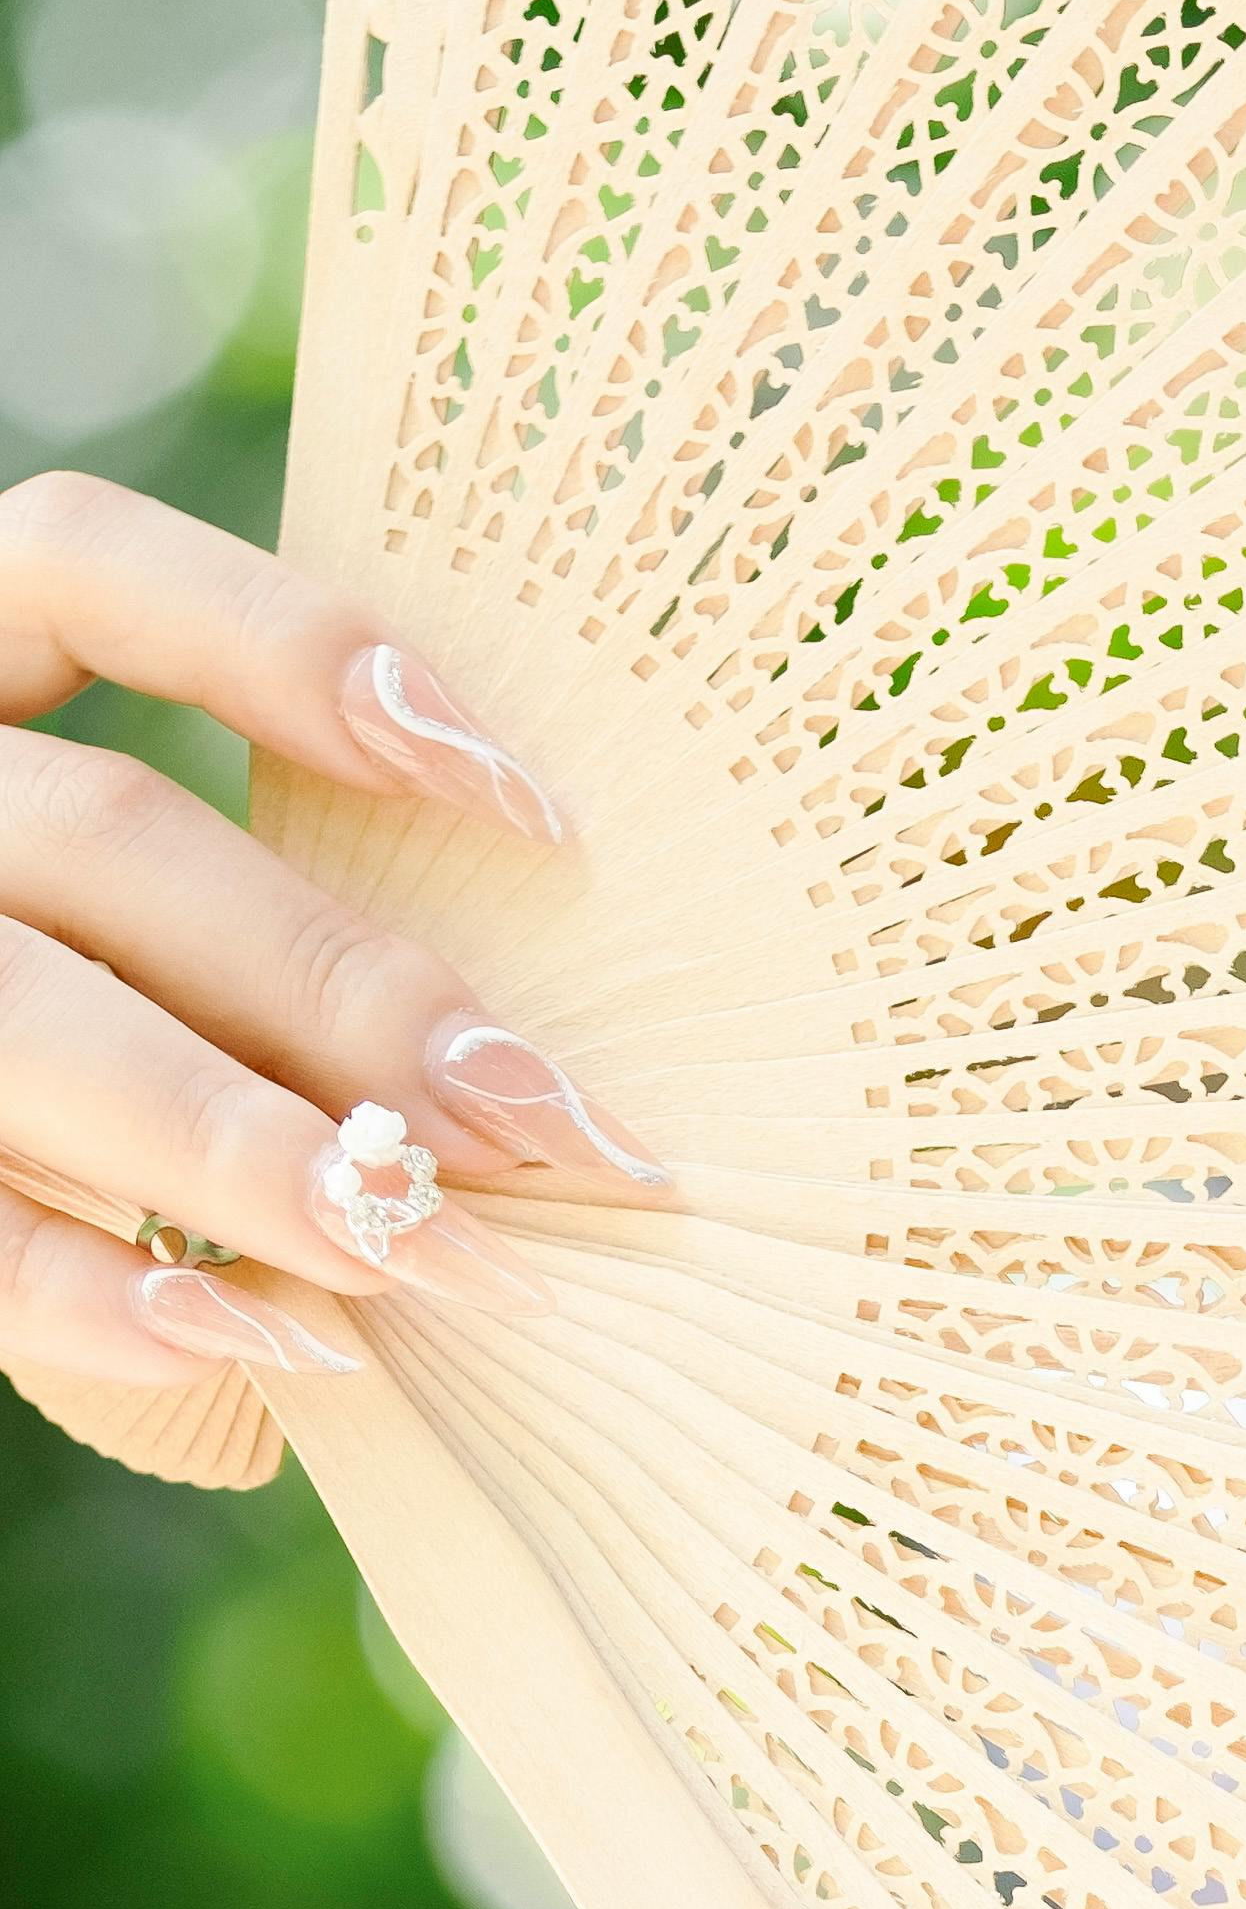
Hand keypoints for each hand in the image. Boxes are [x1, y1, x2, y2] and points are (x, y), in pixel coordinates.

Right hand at [0, 468, 632, 1475]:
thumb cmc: (87, 1001)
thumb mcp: (120, 910)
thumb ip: (249, 923)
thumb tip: (516, 1060)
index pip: (79, 567)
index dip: (285, 646)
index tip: (527, 797)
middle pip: (106, 841)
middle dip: (336, 989)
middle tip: (531, 1117)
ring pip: (20, 1018)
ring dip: (234, 1141)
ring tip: (410, 1244)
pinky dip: (81, 1286)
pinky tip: (235, 1340)